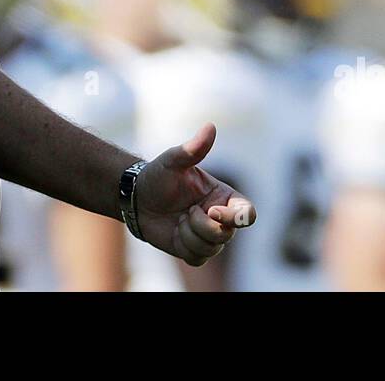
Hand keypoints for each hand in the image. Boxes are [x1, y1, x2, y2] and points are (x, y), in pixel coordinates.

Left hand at [133, 124, 255, 265]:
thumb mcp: (173, 160)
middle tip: (185, 211)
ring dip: (189, 234)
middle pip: (226, 234)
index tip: (211, 210)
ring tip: (178, 219)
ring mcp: (209, 235)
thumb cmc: (158, 176)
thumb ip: (194, 148)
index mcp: (224, 196)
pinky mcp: (195, 250)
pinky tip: (175, 232)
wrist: (137, 199)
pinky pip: (198, 258)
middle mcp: (221, 217)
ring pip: (211, 248)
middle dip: (201, 225)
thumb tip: (210, 126)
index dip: (235, 218)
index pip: (247, 214)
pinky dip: (184, 246)